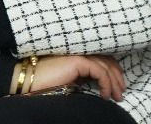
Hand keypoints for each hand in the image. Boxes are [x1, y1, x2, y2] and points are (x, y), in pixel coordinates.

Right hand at [9, 54, 125, 99]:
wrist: (29, 81)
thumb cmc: (46, 83)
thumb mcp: (71, 81)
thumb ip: (84, 79)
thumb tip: (100, 87)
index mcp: (81, 56)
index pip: (105, 61)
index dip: (114, 73)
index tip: (118, 88)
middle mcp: (83, 53)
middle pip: (109, 63)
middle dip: (117, 79)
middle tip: (121, 94)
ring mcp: (82, 55)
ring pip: (106, 68)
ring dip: (114, 83)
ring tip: (116, 96)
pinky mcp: (79, 61)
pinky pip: (100, 72)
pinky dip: (106, 84)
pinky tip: (105, 95)